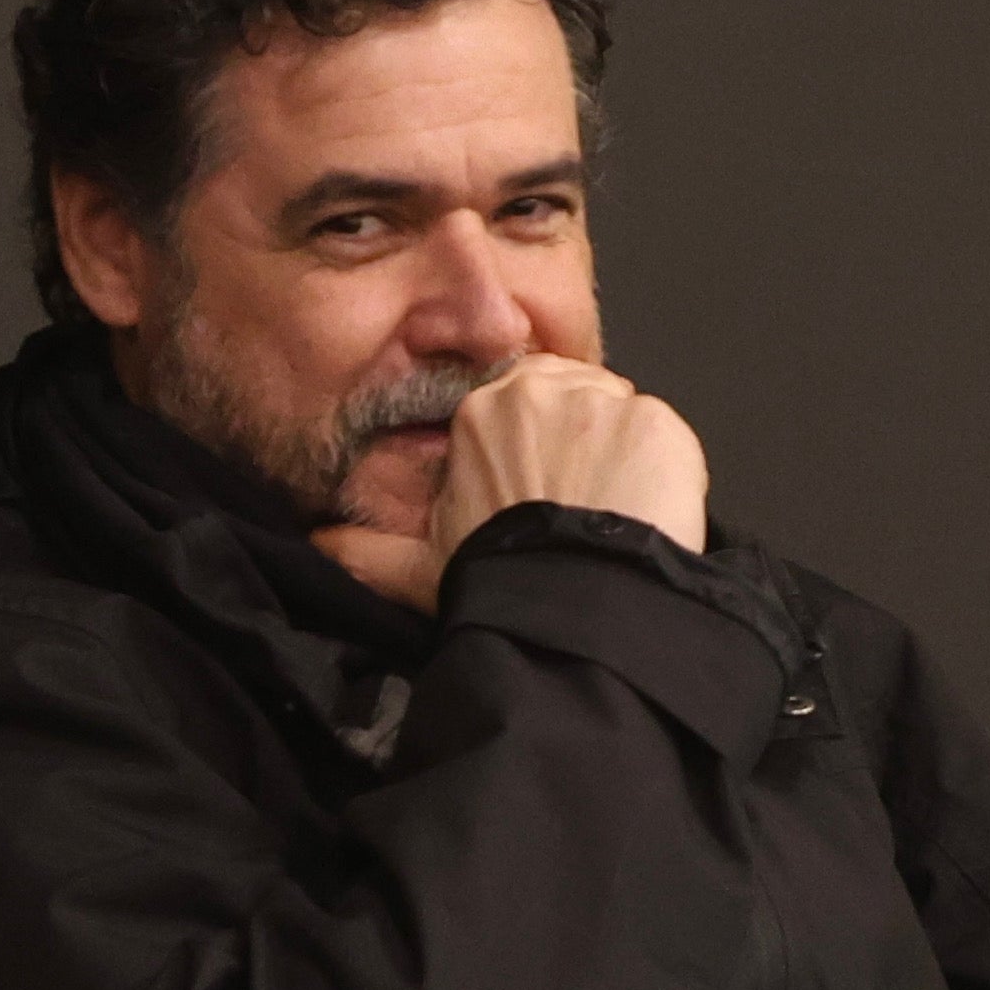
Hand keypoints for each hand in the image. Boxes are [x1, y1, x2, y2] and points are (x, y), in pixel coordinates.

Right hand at [315, 357, 710, 609]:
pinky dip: (665, 473)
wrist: (570, 599)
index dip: (542, 444)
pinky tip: (648, 512)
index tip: (549, 483)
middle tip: (585, 503)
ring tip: (615, 514)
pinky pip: (667, 438)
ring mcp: (606, 402)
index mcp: (483, 410)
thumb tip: (322, 548)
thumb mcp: (422, 569)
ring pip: (624, 417)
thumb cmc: (499, 580)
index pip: (527, 400)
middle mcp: (543, 390)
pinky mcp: (659, 422)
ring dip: (625, 457)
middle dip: (584, 443)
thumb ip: (370, 553)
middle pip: (579, 399)